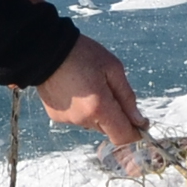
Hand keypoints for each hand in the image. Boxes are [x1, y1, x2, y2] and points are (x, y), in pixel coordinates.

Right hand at [36, 31, 151, 158]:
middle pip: (109, 129)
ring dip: (98, 112)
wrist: (46, 50)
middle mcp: (83, 119)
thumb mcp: (113, 68)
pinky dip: (82, 109)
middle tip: (110, 90)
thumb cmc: (83, 55)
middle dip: (115, 116)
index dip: (135, 133)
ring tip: (89, 87)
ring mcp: (68, 120)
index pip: (123, 136)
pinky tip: (76, 90)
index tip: (140, 123)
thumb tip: (139, 120)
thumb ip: (127, 97)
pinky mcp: (57, 117)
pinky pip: (78, 118)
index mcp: (100, 107)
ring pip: (94, 123)